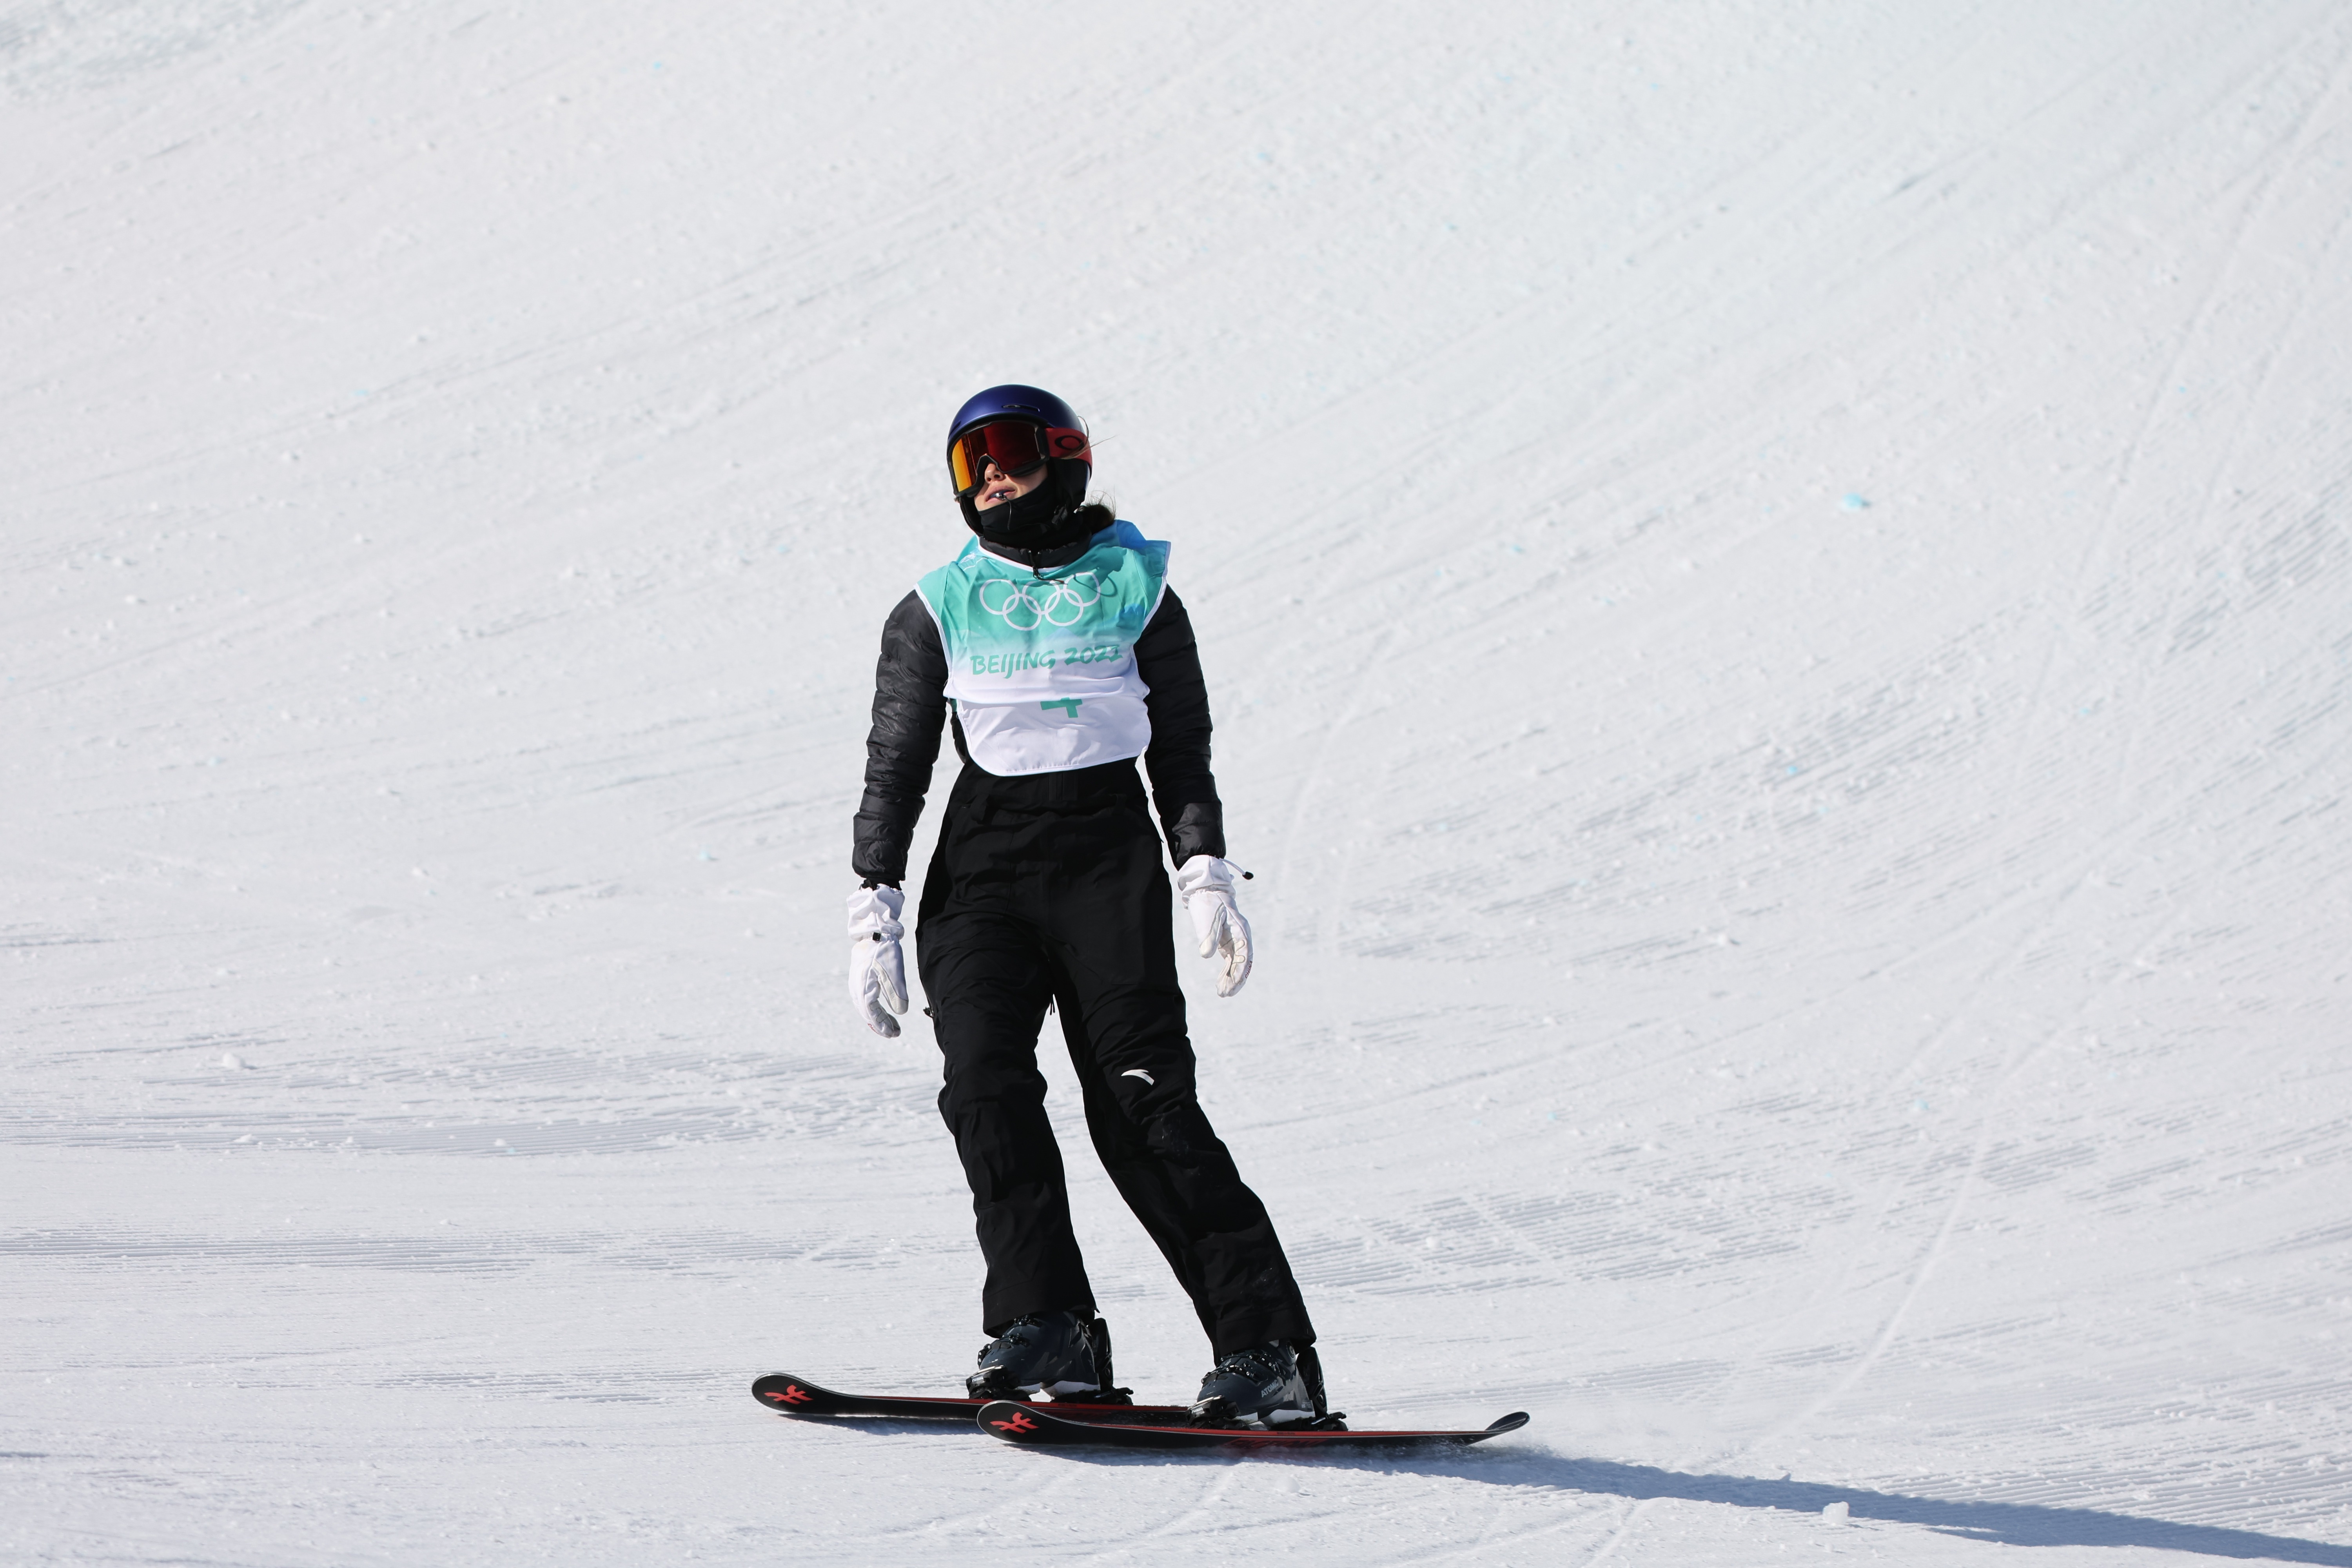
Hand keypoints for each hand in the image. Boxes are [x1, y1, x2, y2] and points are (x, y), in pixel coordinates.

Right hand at [847, 883, 907, 1036]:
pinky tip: (884, 1012)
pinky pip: (866, 1000)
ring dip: (879, 1018)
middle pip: (868, 1014)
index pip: (872, 1014)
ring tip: (892, 1026)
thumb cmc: (885, 951)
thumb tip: (901, 1012)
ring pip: (866, 1008)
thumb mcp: (895, 973)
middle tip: (895, 1033)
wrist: (875, 932)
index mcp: (863, 988)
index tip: (893, 1034)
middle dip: (881, 1025)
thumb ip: (897, 994)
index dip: (883, 1025)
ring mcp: (857, 985)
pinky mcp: (861, 980)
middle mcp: (857, 989)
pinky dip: (875, 1009)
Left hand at [1173, 855, 1252, 997]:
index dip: (1240, 969)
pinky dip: (1225, 972)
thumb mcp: (1208, 918)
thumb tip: (1206, 955)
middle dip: (1236, 979)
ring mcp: (1235, 940)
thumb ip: (1209, 937)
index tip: (1235, 982)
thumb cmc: (1209, 902)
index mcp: (1241, 929)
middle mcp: (1241, 936)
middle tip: (1226, 994)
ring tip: (1223, 994)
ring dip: (1230, 979)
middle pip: (1242, 961)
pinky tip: (1220, 984)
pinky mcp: (1226, 943)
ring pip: (1236, 963)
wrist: (1206, 890)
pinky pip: (1229, 961)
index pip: (1244, 953)